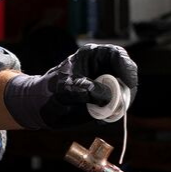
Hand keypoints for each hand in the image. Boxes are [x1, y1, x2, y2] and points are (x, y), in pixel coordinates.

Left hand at [3, 44, 138, 129]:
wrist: (42, 107)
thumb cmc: (50, 92)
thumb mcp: (65, 89)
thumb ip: (86, 90)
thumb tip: (107, 97)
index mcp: (92, 55)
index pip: (117, 55)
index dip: (126, 67)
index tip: (128, 83)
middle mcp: (102, 68)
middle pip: (126, 73)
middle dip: (127, 88)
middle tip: (122, 103)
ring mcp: (106, 84)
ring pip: (125, 90)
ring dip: (122, 102)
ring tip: (108, 112)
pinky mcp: (106, 99)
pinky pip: (118, 105)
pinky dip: (115, 112)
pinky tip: (103, 117)